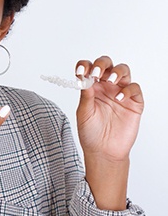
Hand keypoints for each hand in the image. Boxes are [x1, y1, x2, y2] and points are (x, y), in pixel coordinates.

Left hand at [75, 56, 143, 209]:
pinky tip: (119, 98)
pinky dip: (128, 90)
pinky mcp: (134, 102)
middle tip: (96, 73)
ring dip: (116, 72)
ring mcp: (120, 92)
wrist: (103, 151)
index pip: (88, 68)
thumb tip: (84, 78)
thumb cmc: (91, 132)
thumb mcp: (84, 113)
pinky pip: (134, 88)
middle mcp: (106, 86)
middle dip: (101, 64)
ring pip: (123, 71)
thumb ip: (86, 96)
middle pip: (106, 64)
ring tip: (110, 81)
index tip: (80, 71)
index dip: (84, 66)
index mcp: (91, 87)